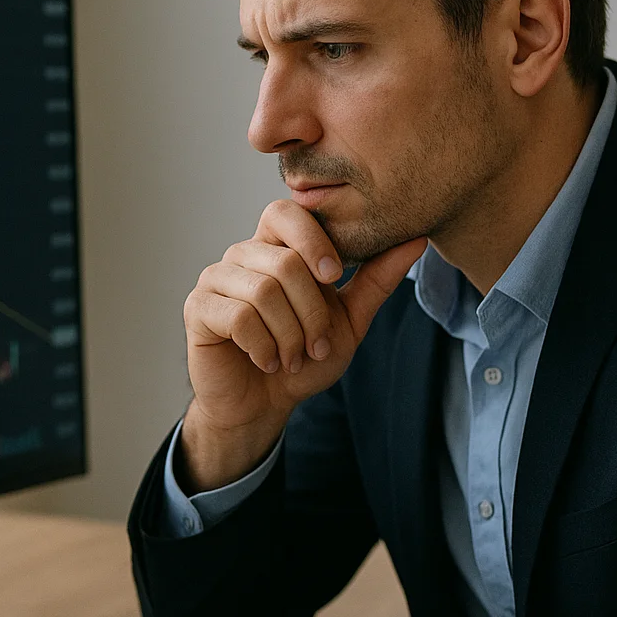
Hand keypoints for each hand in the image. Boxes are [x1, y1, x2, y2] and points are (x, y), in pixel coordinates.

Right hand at [181, 198, 425, 490]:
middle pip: (285, 261)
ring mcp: (216, 279)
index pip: (287, 211)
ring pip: (263, 291)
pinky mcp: (198, 308)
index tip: (334, 277)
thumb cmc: (303, 359)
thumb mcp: (350, 320)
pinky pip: (238, 316)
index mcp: (276, 247)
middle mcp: (243, 255)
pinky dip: (263, 347)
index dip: (313, 239)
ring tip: (292, 358)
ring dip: (289, 336)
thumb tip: (417, 238)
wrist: (264, 405)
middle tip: (315, 346)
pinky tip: (268, 362)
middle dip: (311, 313)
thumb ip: (377, 279)